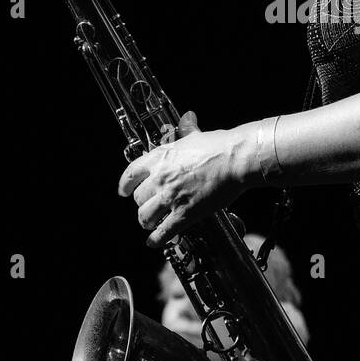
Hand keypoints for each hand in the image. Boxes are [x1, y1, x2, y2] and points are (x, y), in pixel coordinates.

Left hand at [118, 110, 244, 246]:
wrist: (235, 160)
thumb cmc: (219, 146)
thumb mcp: (196, 135)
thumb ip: (187, 128)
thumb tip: (188, 118)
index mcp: (159, 157)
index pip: (131, 174)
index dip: (125, 186)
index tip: (124, 191)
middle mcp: (160, 178)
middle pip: (138, 198)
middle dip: (143, 204)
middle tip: (150, 207)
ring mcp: (171, 197)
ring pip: (145, 217)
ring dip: (148, 222)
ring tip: (152, 224)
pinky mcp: (185, 213)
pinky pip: (164, 232)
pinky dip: (156, 240)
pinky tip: (154, 242)